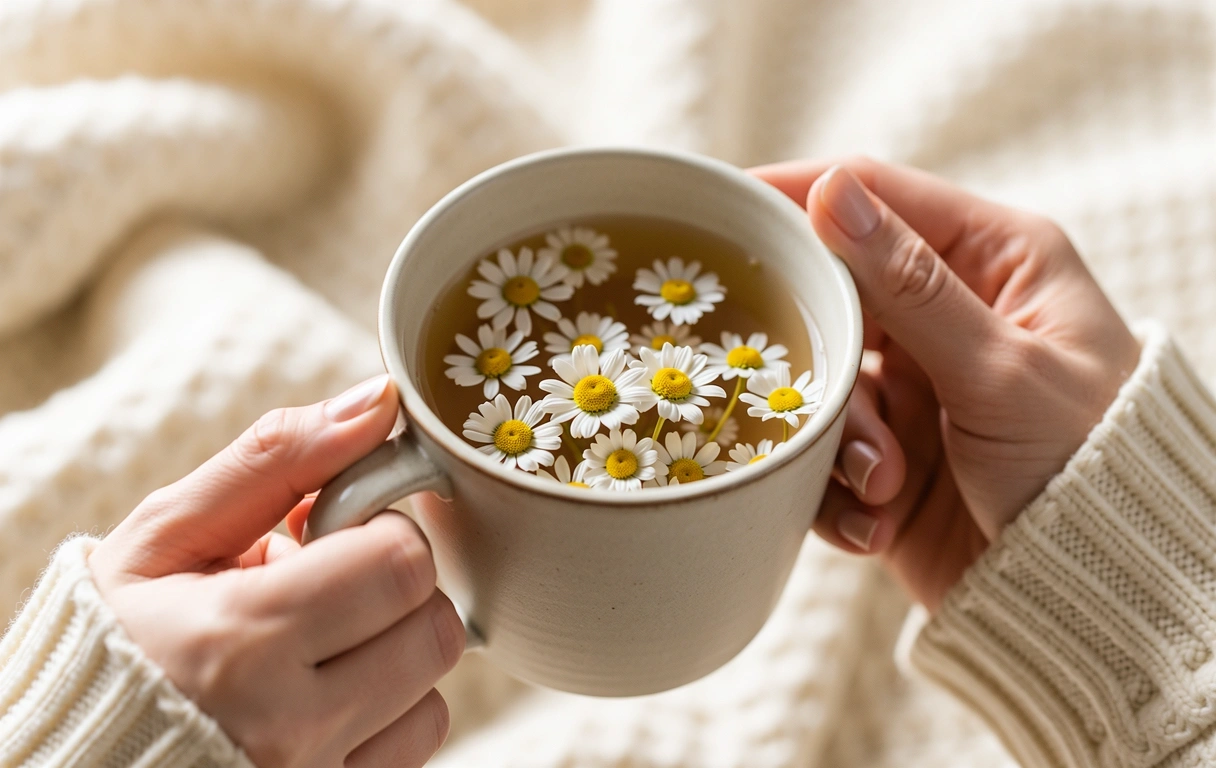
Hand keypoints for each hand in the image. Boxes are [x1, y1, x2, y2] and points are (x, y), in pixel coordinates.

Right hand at [88, 375, 463, 767]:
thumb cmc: (118, 632)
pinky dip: (390, 707)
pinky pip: (418, 741)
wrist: (74, 749)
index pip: (399, 562)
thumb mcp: (170, 532)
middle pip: (434, 628)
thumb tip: (379, 401)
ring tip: (321, 642)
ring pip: (437, 689)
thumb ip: (278, 458)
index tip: (336, 534)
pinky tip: (328, 690)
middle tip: (332, 584)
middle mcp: (288, 728)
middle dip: (394, 588)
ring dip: (394, 650)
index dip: (381, 531)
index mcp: (239, 640)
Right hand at [752, 158, 1140, 610]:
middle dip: (815, 350)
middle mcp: (948, 313)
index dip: (799, 195)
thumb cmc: (1089, 467)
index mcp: (994, 260)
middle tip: (791, 381)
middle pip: (834, 294)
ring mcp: (914, 384)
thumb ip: (910, 283)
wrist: (1094, 600)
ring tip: (886, 484)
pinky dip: (836, 488)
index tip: (724, 205)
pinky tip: (877, 519)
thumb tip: (833, 190)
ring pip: (821, 379)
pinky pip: (823, 448)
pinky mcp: (887, 451)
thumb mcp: (1000, 369)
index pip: (877, 197)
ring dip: (840, 438)